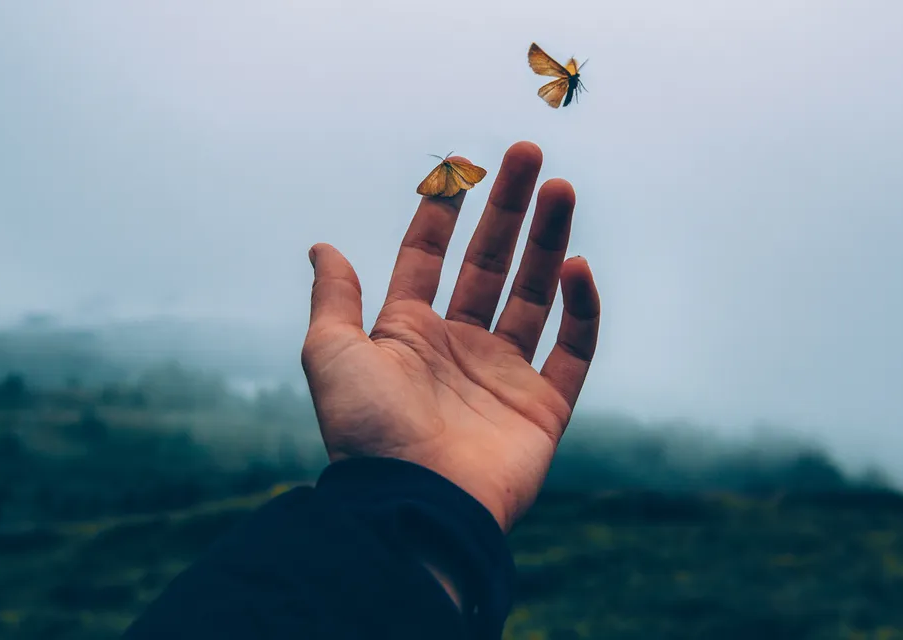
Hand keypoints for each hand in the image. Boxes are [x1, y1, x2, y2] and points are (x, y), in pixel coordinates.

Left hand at [300, 141, 599, 531]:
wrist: (416, 504)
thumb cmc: (367, 433)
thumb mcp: (331, 354)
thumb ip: (334, 298)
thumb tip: (321, 246)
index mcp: (407, 334)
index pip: (428, 258)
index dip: (442, 211)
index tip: (458, 165)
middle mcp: (457, 349)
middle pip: (489, 263)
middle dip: (509, 209)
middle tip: (528, 155)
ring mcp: (502, 377)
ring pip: (535, 295)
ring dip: (550, 241)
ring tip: (563, 189)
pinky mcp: (543, 409)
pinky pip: (572, 350)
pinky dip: (581, 310)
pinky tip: (579, 265)